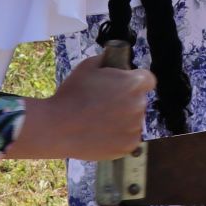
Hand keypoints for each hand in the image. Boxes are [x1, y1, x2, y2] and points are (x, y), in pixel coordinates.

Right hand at [13, 53, 155, 161]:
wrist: (57, 127)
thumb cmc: (71, 95)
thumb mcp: (88, 67)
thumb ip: (106, 61)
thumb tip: (113, 59)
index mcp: (134, 84)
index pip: (148, 79)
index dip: (134, 81)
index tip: (122, 85)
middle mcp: (139, 105)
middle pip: (139, 100)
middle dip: (126, 100)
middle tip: (104, 104)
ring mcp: (135, 127)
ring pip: (134, 120)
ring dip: (123, 119)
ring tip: (99, 121)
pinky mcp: (129, 146)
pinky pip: (129, 138)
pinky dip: (119, 136)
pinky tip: (101, 133)